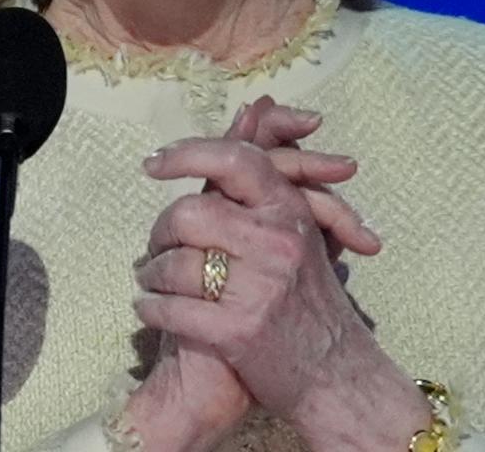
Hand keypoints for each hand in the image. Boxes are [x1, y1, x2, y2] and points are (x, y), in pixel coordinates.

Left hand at [132, 134, 426, 448]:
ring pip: (173, 264)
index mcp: (290, 212)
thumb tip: (252, 108)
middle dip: (160, 231)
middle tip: (154, 246)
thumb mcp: (300, 230)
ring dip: (150, 276)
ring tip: (151, 282)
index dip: (187, 153)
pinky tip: (147, 308)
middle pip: (189, 213)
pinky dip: (150, 308)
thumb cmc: (311, 301)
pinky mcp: (237, 332)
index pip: (234, 160)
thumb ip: (269, 175)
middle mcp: (277, 244)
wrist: (337, 376)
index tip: (154, 164)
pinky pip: (170, 309)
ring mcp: (258, 289)